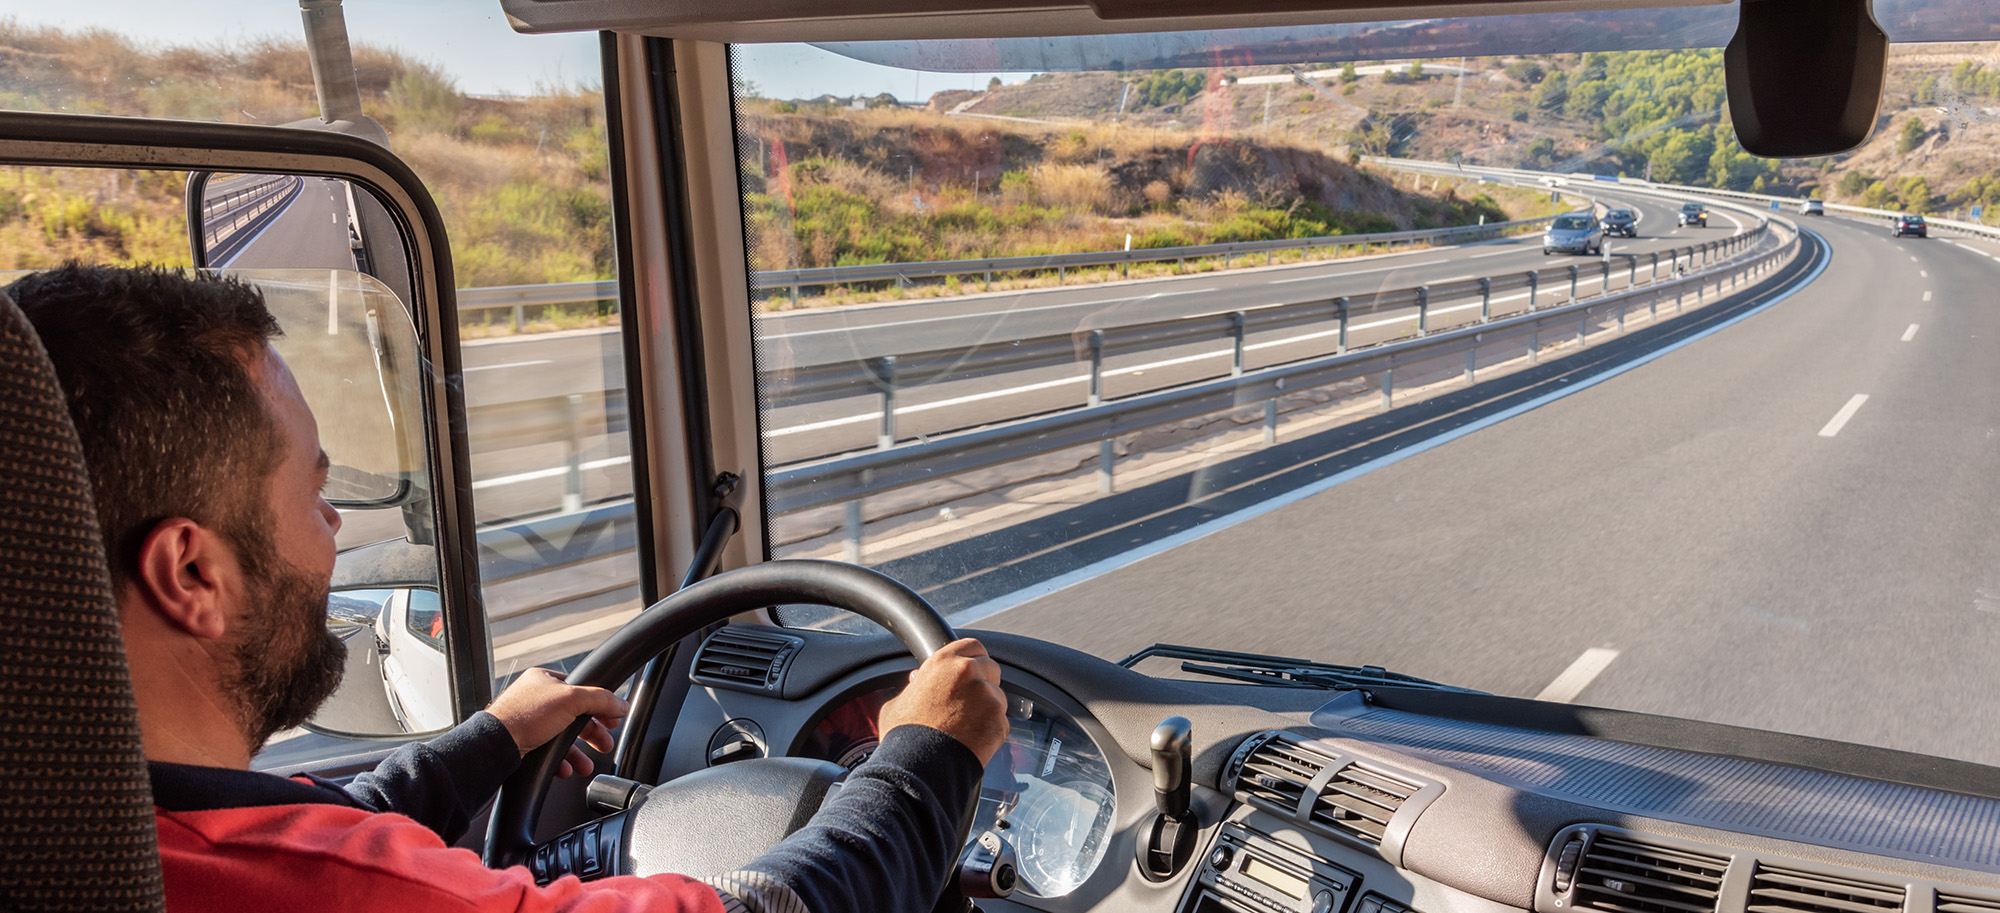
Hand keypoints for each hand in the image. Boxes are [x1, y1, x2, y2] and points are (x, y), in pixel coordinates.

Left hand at [486, 668, 628, 778]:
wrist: (496, 744)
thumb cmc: (525, 716)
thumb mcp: (572, 699)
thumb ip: (601, 700)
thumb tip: (621, 704)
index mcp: (545, 680)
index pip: (581, 690)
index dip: (599, 705)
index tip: (612, 718)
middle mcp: (536, 699)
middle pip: (575, 716)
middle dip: (591, 734)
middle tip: (604, 743)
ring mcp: (529, 721)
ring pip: (562, 737)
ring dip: (577, 753)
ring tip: (586, 765)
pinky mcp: (524, 742)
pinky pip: (549, 751)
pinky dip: (560, 761)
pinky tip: (566, 768)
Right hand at [879, 638, 1008, 764]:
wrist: (920, 767)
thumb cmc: (904, 737)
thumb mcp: (898, 702)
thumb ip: (914, 686)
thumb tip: (917, 681)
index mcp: (944, 662)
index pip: (972, 646)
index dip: (971, 658)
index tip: (970, 669)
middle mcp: (969, 672)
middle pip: (990, 668)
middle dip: (983, 681)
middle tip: (970, 700)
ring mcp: (988, 696)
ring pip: (998, 696)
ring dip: (988, 708)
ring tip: (967, 727)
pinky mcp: (999, 721)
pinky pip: (1001, 722)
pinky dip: (991, 730)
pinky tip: (973, 740)